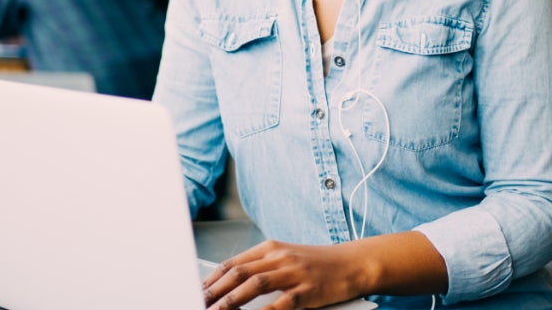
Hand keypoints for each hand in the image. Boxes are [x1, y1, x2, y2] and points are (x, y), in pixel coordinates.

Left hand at [201, 240, 366, 309]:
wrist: (353, 263)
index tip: (198, 292)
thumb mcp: (287, 259)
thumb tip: (231, 285)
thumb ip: (261, 268)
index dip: (212, 279)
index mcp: (271, 248)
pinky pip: (281, 303)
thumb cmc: (318, 265)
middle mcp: (279, 257)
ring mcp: (293, 272)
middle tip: (199, 302)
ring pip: (254, 284)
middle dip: (215, 290)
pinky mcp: (307, 290)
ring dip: (231, 300)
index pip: (233, 263)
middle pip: (238, 273)